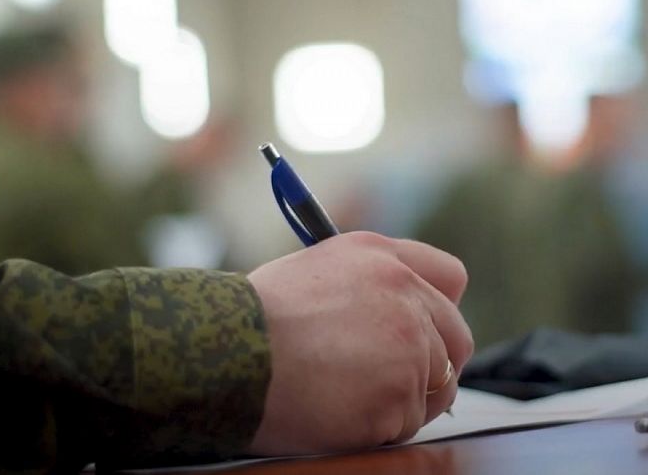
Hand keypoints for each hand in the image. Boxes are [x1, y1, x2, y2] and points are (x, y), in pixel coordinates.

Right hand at [246, 231, 472, 454]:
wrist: (227, 352)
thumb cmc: (253, 317)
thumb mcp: (315, 271)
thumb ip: (366, 283)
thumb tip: (395, 314)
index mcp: (381, 257)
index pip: (449, 276)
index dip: (440, 308)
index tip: (427, 329)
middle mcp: (405, 294)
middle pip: (457, 338)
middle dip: (433, 363)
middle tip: (393, 380)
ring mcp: (409, 345)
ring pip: (436, 387)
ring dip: (403, 399)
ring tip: (348, 395)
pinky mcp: (399, 395)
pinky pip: (406, 424)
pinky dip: (379, 427)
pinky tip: (338, 412)